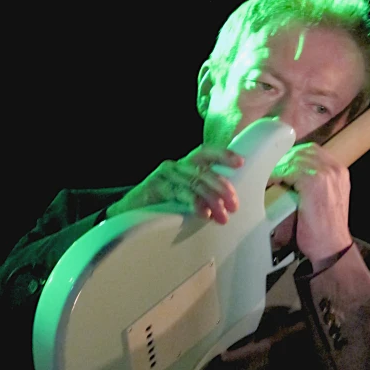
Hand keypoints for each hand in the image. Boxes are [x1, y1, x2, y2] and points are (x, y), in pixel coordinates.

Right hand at [106, 146, 243, 223]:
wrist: (128, 214)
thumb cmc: (161, 207)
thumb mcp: (185, 197)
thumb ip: (203, 196)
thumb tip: (228, 207)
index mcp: (185, 165)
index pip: (207, 153)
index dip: (223, 155)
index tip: (241, 162)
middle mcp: (176, 166)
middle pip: (203, 170)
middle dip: (222, 187)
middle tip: (234, 205)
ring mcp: (165, 175)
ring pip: (194, 182)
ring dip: (211, 199)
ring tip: (222, 217)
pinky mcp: (155, 186)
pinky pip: (179, 193)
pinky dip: (193, 203)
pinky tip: (203, 213)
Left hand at [269, 143, 351, 267]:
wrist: (332, 248)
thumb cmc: (325, 230)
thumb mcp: (326, 200)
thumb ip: (315, 184)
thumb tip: (290, 176)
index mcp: (339, 171)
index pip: (312, 151)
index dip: (293, 156)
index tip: (280, 164)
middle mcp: (335, 169)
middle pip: (303, 152)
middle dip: (284, 160)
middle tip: (270, 171)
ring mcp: (326, 174)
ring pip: (294, 159)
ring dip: (279, 168)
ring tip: (268, 177)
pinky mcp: (313, 181)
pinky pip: (289, 171)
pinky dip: (277, 176)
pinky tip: (270, 183)